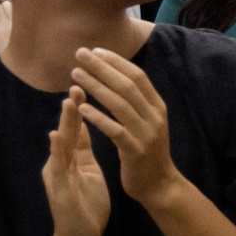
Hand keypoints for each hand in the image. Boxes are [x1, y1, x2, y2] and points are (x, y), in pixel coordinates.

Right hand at [41, 92, 111, 235]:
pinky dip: (58, 150)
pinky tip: (57, 136)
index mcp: (72, 158)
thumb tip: (84, 126)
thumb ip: (83, 150)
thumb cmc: (87, 205)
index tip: (91, 84)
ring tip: (68, 101)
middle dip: (73, 107)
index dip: (83, 107)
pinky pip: (58, 166)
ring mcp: (57, 173)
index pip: (77, 127)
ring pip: (61, 143)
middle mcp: (61, 161)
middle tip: (78, 82)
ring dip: (65, 123)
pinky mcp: (58, 187)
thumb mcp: (88, 171)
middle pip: (67, 129)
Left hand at [67, 44, 184, 207]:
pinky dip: (98, 117)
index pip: (138, 77)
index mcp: (157, 108)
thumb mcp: (148, 123)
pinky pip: (115, 130)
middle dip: (102, 67)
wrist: (160, 185)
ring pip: (120, 104)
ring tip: (75, 75)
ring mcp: (146, 134)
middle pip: (127, 86)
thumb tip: (118, 78)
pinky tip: (81, 108)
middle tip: (80, 54)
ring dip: (96, 87)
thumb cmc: (147, 152)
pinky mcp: (135, 151)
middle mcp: (154, 117)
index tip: (95, 50)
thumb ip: (137, 103)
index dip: (116, 62)